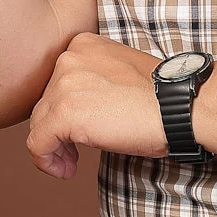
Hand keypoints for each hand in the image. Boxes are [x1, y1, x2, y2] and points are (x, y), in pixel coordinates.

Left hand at [25, 33, 168, 179]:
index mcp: (83, 45)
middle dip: (57, 131)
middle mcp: (69, 58)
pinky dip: (46, 162)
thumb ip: (92, 80)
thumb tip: (73, 110)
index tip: (78, 130)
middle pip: (45, 103)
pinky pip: (37, 144)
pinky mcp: (64, 113)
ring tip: (71, 164)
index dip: (63, 111)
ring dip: (53, 148)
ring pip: (38, 124)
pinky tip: (66, 171)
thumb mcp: (119, 74)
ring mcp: (65, 84)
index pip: (56, 83)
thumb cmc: (160, 98)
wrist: (179, 107)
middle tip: (74, 153)